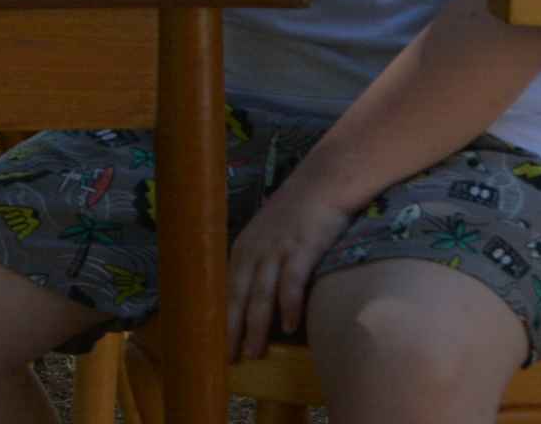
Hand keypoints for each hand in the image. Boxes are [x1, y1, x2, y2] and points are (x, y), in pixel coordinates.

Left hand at [225, 180, 353, 358]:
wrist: (324, 181)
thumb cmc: (299, 212)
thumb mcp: (270, 236)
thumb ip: (262, 262)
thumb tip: (259, 297)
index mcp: (243, 248)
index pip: (227, 289)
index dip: (222, 318)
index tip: (217, 345)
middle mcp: (254, 249)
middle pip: (239, 296)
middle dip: (232, 329)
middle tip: (228, 359)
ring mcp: (276, 248)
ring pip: (261, 294)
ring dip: (256, 326)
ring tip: (253, 353)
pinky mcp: (301, 247)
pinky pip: (292, 281)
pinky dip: (289, 304)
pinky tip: (289, 327)